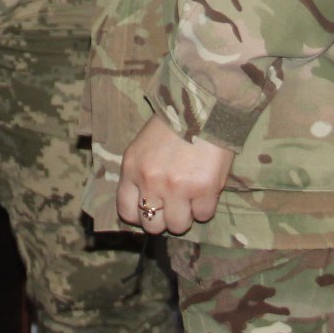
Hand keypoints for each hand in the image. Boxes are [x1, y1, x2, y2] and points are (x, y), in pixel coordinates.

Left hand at [116, 113, 234, 235]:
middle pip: (152, 225)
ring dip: (186, 215)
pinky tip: (206, 189)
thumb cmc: (172, 125)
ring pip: (178, 226)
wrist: (202, 106)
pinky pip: (204, 215)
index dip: (139, 216)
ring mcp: (177, 188)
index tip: (151, 210)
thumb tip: (146, 203)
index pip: (127, 212)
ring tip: (191, 199)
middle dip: (163, 219)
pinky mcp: (204, 189)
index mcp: (132, 169)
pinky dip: (206, 206)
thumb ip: (140, 174)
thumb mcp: (143, 147)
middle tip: (173, 205)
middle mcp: (151, 182)